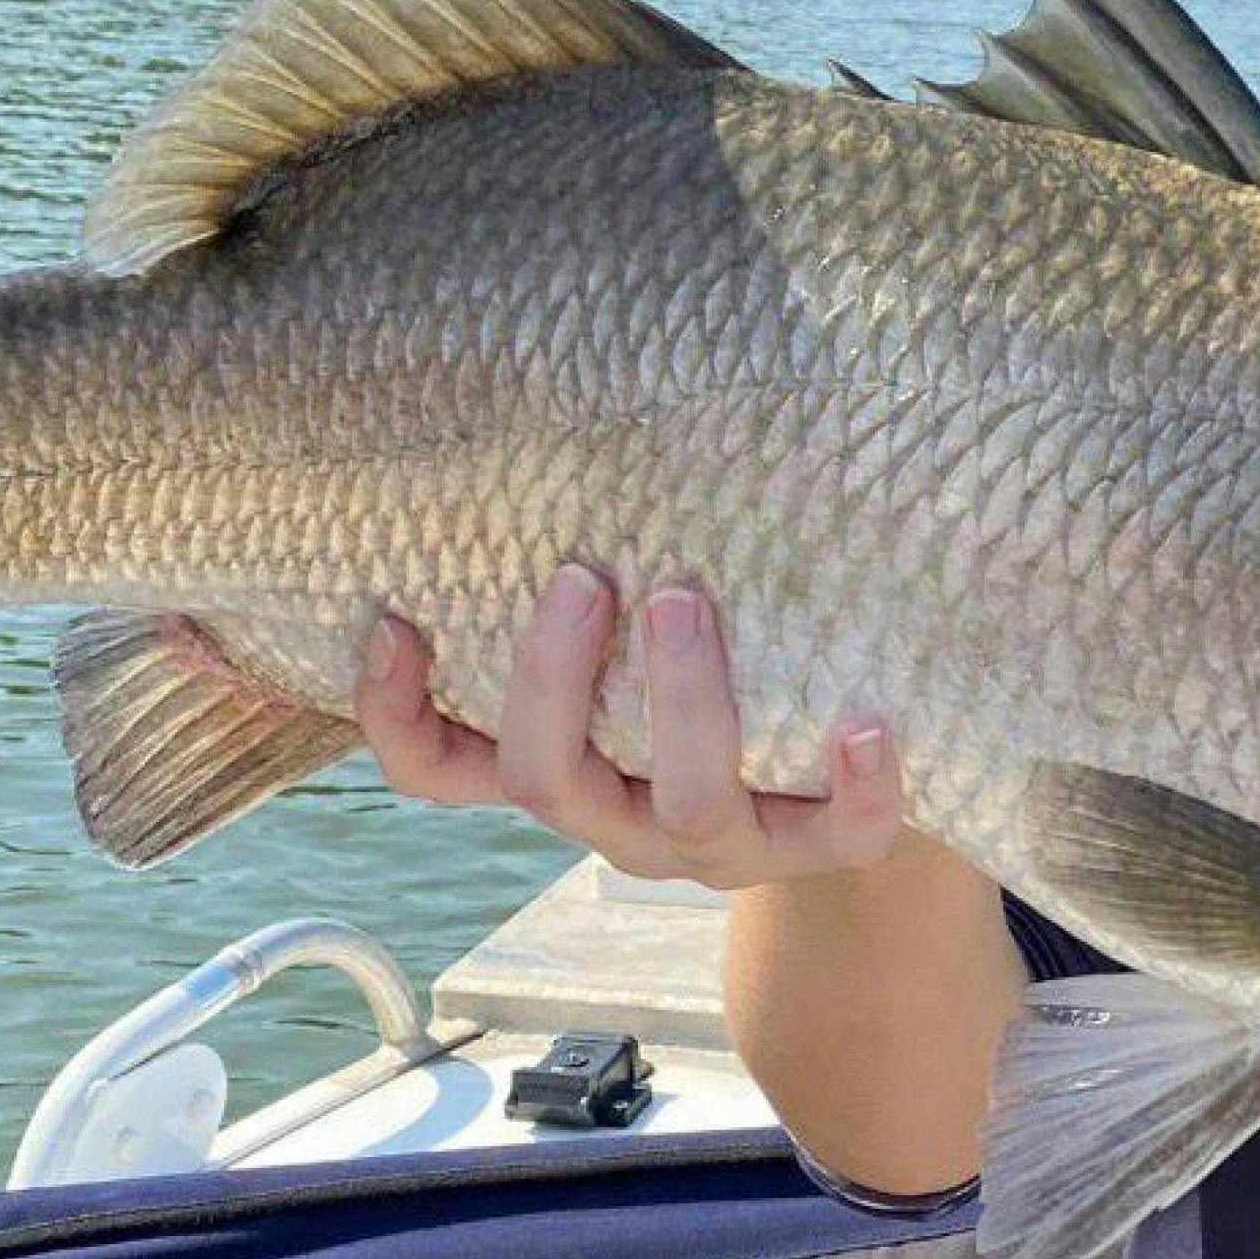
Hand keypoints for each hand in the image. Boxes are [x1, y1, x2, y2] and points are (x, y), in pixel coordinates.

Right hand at [351, 567, 905, 888]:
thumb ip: (583, 575)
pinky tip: (866, 722)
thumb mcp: (623, 642)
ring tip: (688, 599)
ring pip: (686, 807)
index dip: (397, 717)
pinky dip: (857, 785)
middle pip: (549, 782)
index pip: (439, 771)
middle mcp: (623, 819)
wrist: (834, 785)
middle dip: (554, 680)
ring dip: (684, 703)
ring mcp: (721, 845)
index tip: (393, 621)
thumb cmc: (707, 677)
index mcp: (562, 770)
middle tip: (584, 577)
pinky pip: (843, 838)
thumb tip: (556, 409)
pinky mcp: (821, 849)